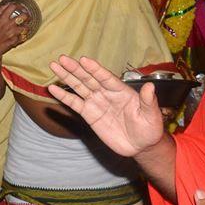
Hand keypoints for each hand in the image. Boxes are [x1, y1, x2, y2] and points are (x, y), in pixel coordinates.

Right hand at [0, 2, 29, 62]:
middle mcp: (8, 24)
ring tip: (24, 28)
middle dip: (27, 16)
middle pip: (24, 16)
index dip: (18, 6)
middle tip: (27, 17)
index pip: (12, 7)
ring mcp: (13, 33)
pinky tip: (20, 36)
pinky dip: (23, 36)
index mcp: (2, 18)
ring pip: (26, 27)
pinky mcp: (16, 41)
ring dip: (26, 28)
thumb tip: (7, 5)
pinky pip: (24, 37)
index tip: (20, 7)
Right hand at [47, 55, 163, 156]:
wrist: (140, 145)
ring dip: (66, 77)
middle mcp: (106, 93)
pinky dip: (64, 96)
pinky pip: (75, 104)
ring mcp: (96, 102)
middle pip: (88, 78)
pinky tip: (53, 89)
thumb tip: (150, 86)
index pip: (105, 77)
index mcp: (121, 90)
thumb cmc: (149, 128)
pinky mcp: (89, 114)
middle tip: (62, 59)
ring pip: (79, 87)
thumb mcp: (151, 115)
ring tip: (54, 66)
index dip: (95, 69)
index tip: (84, 60)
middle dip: (75, 69)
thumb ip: (148, 101)